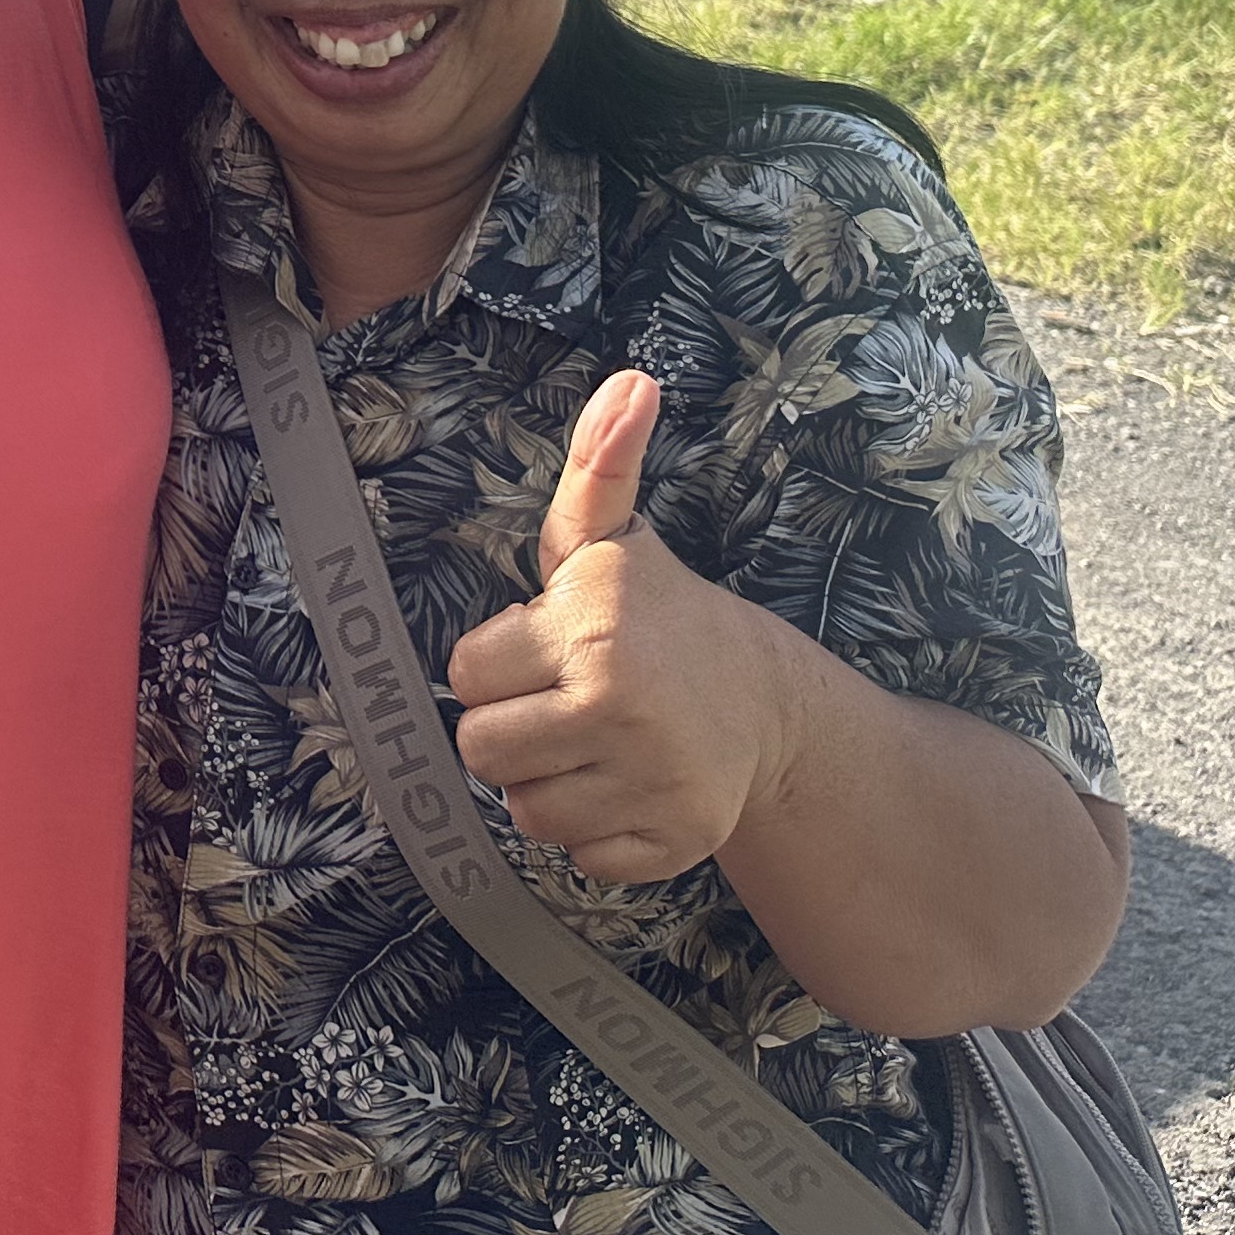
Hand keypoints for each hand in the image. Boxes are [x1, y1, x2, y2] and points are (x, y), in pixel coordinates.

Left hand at [443, 368, 812, 887]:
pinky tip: (629, 785)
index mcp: (590, 630)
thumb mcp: (616, 540)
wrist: (771, 708)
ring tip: (598, 742)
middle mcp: (614, 706)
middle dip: (513, 728)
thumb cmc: (665, 617)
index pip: (463, 676)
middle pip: (481, 751)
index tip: (543, 649)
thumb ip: (599, 464)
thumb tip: (632, 379)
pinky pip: (577, 855)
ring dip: (550, 782)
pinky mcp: (667, 842)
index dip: (497, 665)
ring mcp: (646, 781)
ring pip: (525, 810)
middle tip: (564, 700)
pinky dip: (597, 830)